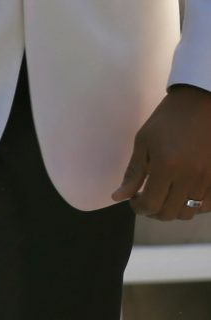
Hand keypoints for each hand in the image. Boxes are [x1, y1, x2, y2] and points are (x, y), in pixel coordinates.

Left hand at [112, 85, 210, 219]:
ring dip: (172, 210)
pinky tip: (181, 193)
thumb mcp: (143, 142)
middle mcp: (189, 178)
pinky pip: (206, 206)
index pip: (151, 204)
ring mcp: (207, 181)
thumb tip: (118, 197)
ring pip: (188, 213)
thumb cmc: (168, 120)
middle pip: (170, 214)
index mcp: (167, 167)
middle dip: (153, 211)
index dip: (138, 208)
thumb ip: (133, 173)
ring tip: (162, 196)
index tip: (132, 200)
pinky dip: (192, 207)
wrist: (200, 105)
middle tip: (144, 198)